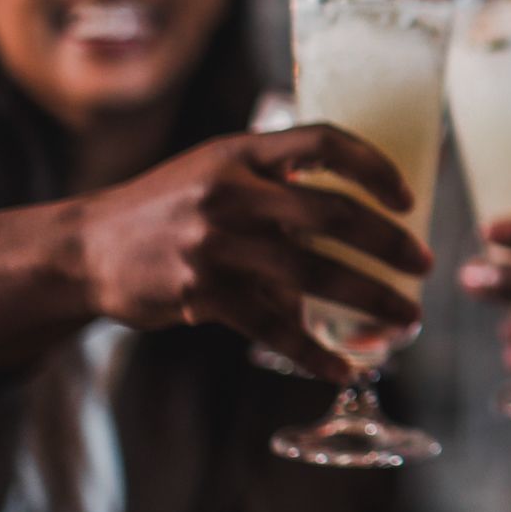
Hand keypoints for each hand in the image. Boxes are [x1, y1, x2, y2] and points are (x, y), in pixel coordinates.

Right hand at [70, 125, 429, 381]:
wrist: (85, 248)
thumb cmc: (168, 207)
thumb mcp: (217, 171)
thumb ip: (278, 185)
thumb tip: (356, 219)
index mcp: (242, 153)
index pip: (326, 142)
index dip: (375, 167)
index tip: (408, 198)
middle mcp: (230, 191)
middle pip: (334, 214)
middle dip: (389, 243)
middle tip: (424, 265)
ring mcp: (214, 242)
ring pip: (314, 272)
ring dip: (371, 298)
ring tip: (408, 316)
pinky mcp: (199, 293)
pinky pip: (273, 327)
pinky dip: (314, 352)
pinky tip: (343, 369)